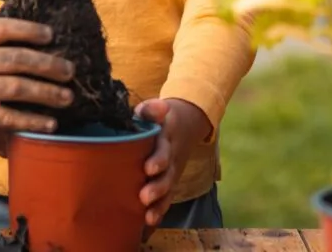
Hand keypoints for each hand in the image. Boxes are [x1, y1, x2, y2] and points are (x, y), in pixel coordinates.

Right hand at [0, 18, 73, 132]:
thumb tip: (31, 41)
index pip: (3, 29)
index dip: (29, 30)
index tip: (51, 35)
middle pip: (16, 59)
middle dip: (48, 64)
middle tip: (70, 70)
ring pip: (16, 89)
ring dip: (46, 93)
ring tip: (67, 96)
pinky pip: (7, 117)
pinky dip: (31, 121)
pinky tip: (50, 124)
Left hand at [135, 98, 211, 226]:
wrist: (186, 121)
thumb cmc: (160, 117)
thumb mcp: (155, 109)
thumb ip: (152, 109)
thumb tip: (161, 106)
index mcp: (166, 138)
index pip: (164, 149)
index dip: (159, 159)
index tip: (149, 169)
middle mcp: (172, 157)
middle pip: (168, 174)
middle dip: (158, 187)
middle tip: (144, 197)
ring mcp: (173, 170)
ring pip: (168, 188)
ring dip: (159, 202)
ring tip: (148, 216)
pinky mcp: (170, 180)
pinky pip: (167, 197)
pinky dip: (159, 210)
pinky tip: (149, 224)